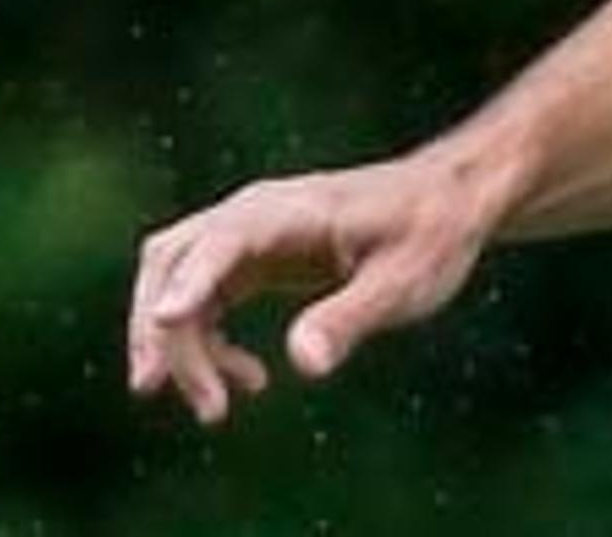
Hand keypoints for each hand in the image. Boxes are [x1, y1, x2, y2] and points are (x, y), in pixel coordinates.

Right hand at [126, 157, 495, 424]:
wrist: (450, 202)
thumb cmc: (433, 232)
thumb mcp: (405, 279)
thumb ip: (351, 316)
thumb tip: (305, 364)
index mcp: (291, 210)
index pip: (223, 241)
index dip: (190, 280)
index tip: (165, 321)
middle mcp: (255, 214)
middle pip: (171, 262)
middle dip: (161, 332)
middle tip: (188, 398)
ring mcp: (248, 235)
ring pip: (175, 285)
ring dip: (179, 349)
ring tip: (215, 410)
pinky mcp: (252, 258)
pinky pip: (201, 301)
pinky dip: (205, 345)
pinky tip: (250, 380)